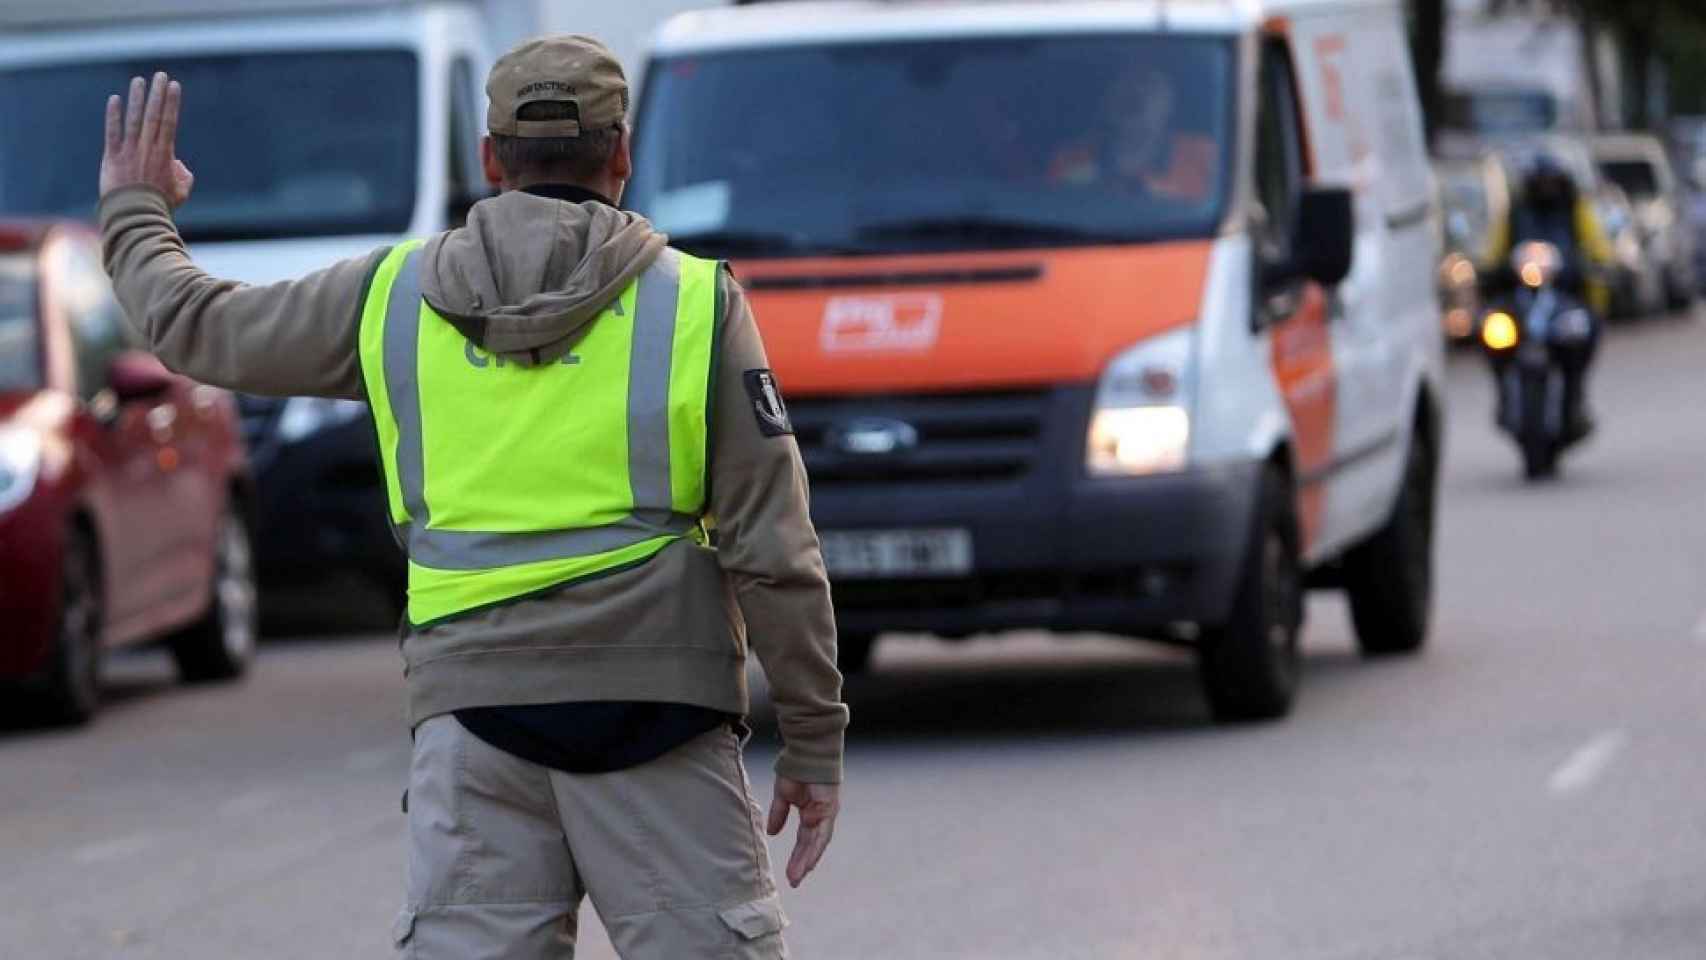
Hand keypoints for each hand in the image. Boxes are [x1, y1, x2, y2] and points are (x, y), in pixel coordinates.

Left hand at [101, 72, 195, 206]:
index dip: (172, 102)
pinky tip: (114, 99)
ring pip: (134, 119)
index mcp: (165, 155)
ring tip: (139, 81)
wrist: (135, 215)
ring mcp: (129, 151)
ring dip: (137, 98)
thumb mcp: (181, 192)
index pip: (170, 122)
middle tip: (160, 75)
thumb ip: (183, 176)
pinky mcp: (112, 157)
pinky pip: (113, 132)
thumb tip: (178, 164)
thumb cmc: (160, 206)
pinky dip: (113, 115)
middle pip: (154, 115)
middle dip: (158, 94)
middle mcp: (147, 148)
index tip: (174, 86)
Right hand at [766, 777, 838, 887]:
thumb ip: (779, 814)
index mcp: (809, 814)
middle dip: (801, 864)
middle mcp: (819, 817)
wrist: (806, 752)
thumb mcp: (782, 796)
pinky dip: (815, 849)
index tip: (789, 874)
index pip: (803, 841)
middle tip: (793, 882)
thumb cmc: (796, 770)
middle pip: (810, 846)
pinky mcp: (830, 810)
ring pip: (817, 844)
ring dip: (807, 861)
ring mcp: (825, 814)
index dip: (797, 857)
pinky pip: (822, 834)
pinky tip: (809, 862)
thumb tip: (772, 833)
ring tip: (797, 877)